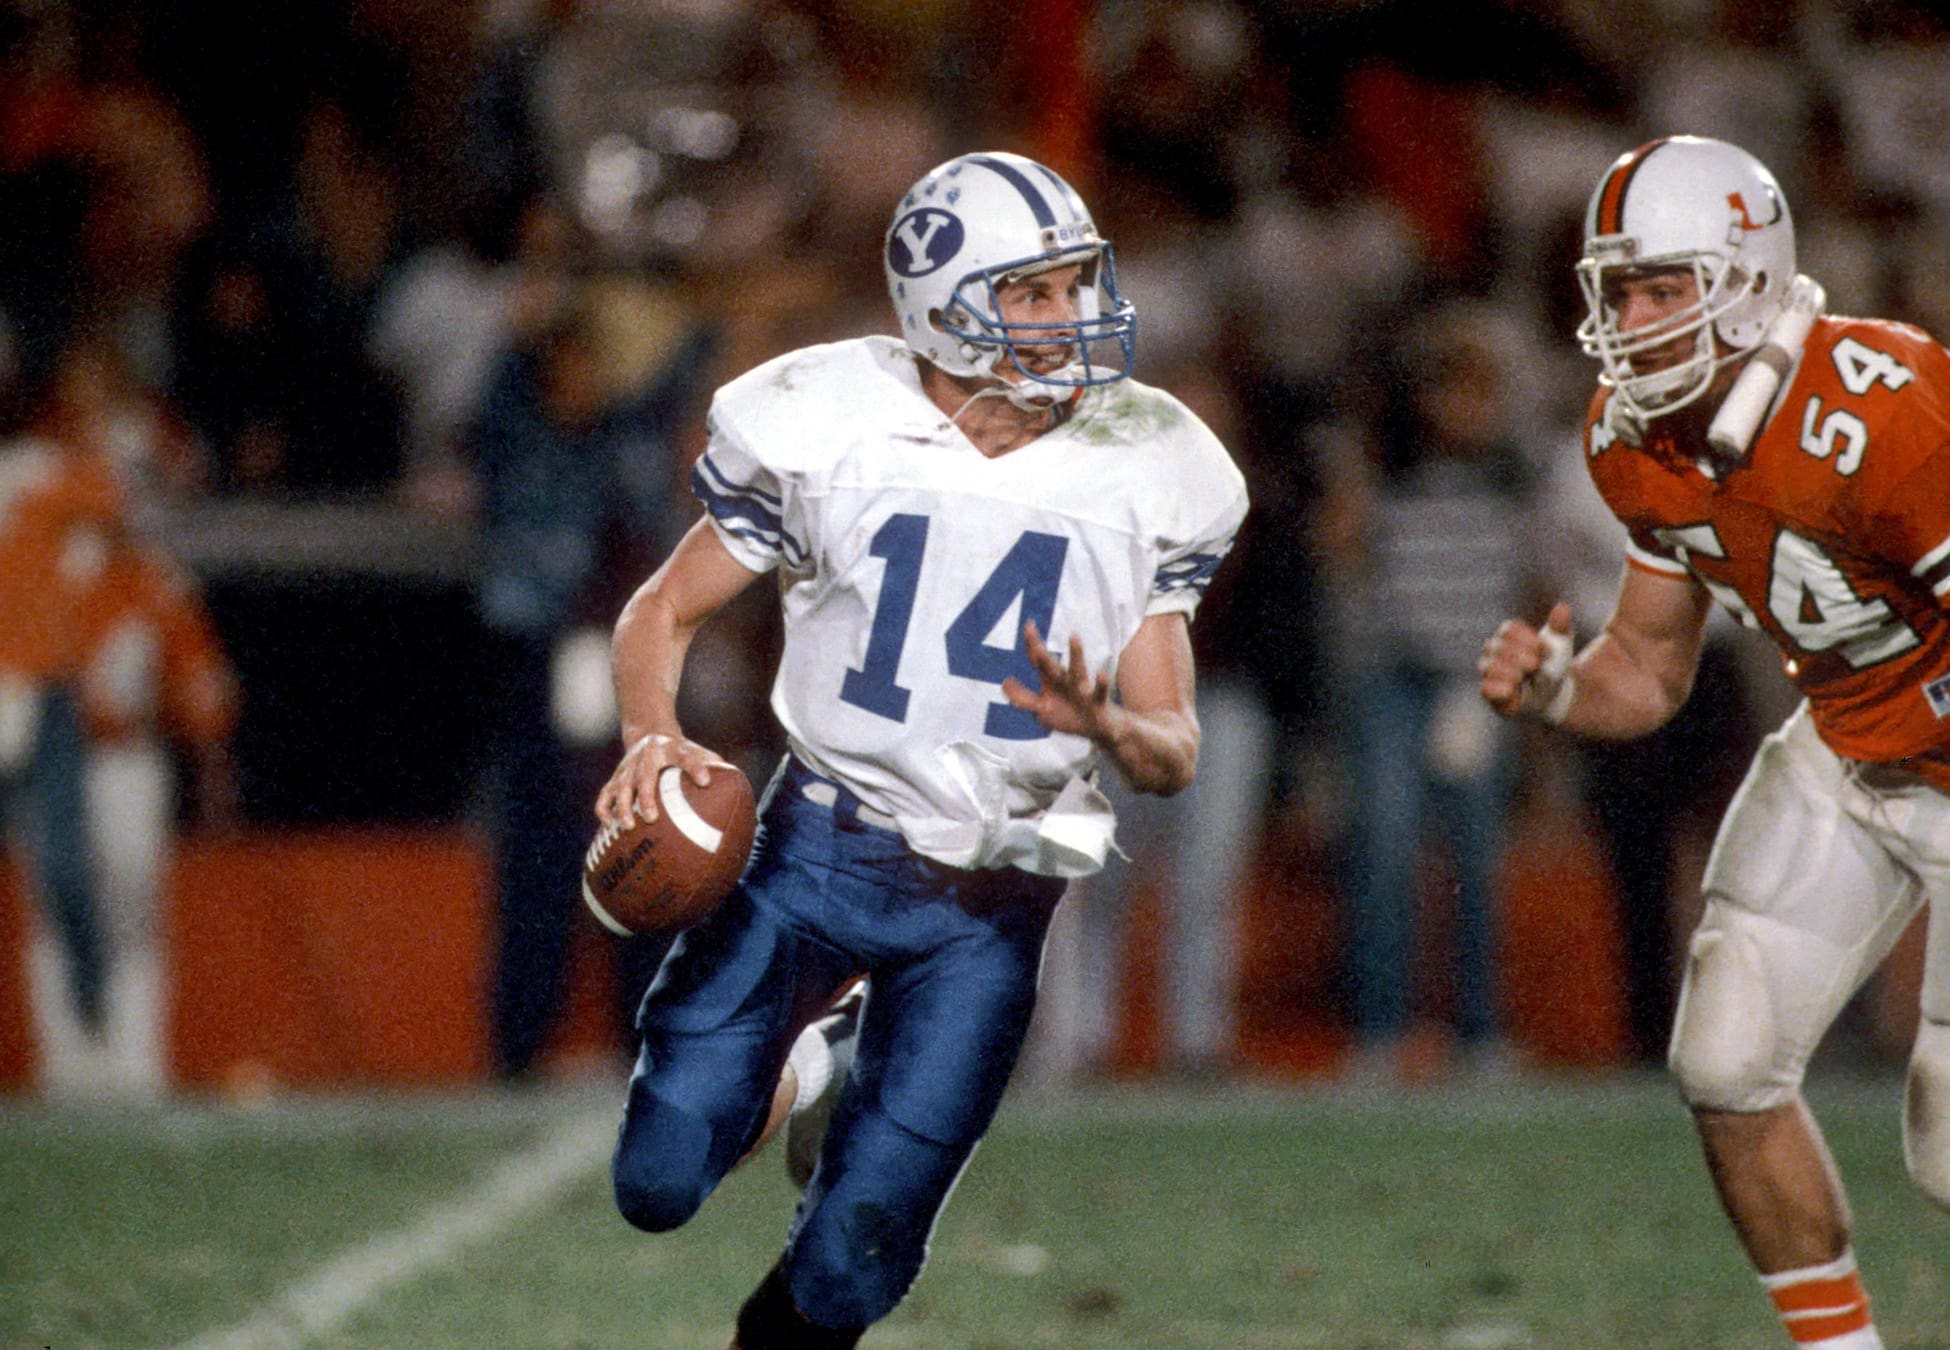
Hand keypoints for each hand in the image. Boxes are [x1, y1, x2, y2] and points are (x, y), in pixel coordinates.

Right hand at [595, 732, 731, 826]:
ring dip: (622, 807)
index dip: (695, 767)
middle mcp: (647, 756)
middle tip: (652, 817)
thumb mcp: (697, 751)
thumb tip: (739, 789)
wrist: (648, 731)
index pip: (685, 755)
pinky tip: (610, 828)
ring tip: (627, 827)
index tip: (706, 781)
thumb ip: (713, 765)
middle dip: (646, 796)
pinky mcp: (614, 778)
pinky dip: (605, 811)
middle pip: (644, 775)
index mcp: (672, 748)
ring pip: (620, 787)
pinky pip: (604, 796)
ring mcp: (627, 768)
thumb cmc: (680, 751)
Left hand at [1001, 621, 1115, 741]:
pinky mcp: (1097, 703)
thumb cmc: (1069, 715)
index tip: (1029, 624)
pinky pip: (1099, 692)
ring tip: (1074, 636)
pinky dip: (1101, 683)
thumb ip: (1023, 697)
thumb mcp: (1043, 708)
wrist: (1101, 729)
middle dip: (1039, 651)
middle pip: (1050, 666)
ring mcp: (1082, 691)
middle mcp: (1066, 681)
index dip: (1030, 645)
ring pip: (1077, 672)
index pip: (1038, 661)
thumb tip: (1004, 683)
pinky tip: (1100, 673)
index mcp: (1052, 681)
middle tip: (1030, 630)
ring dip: (1075, 655)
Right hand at [1478, 602, 1574, 722]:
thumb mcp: (1561, 645)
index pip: (1508, 630)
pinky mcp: (1488, 692)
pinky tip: (1514, 690)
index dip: (1528, 640)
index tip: (1546, 650)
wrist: (1553, 694)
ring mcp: (1488, 670)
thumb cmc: (1552, 665)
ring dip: (1513, 673)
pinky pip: (1486, 688)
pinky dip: (1502, 689)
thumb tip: (1562, 607)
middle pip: (1499, 647)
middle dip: (1522, 656)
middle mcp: (1492, 649)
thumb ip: (1560, 627)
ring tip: (1525, 678)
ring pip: (1491, 667)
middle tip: (1536, 665)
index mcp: (1507, 634)